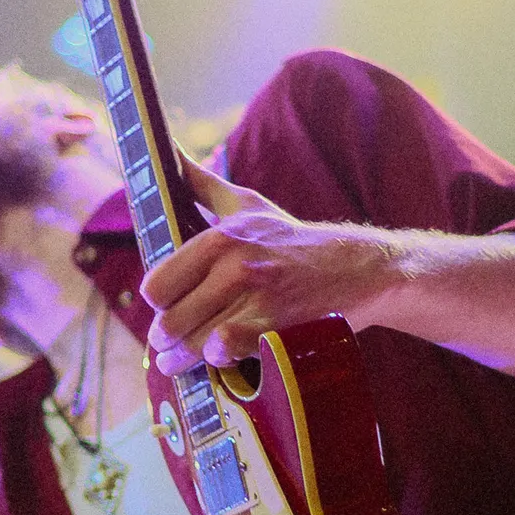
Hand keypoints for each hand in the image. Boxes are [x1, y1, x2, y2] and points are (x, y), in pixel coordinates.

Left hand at [141, 154, 393, 374]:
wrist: (356, 268)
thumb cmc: (291, 239)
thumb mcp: (246, 205)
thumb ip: (201, 184)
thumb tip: (168, 153)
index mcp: (220, 239)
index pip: (158, 285)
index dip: (158, 302)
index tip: (165, 307)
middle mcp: (235, 267)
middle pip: (170, 320)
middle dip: (166, 338)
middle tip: (168, 345)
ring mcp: (257, 300)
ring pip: (194, 344)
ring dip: (183, 359)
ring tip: (179, 362)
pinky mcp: (278, 328)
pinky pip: (228, 353)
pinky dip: (219, 360)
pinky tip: (218, 359)